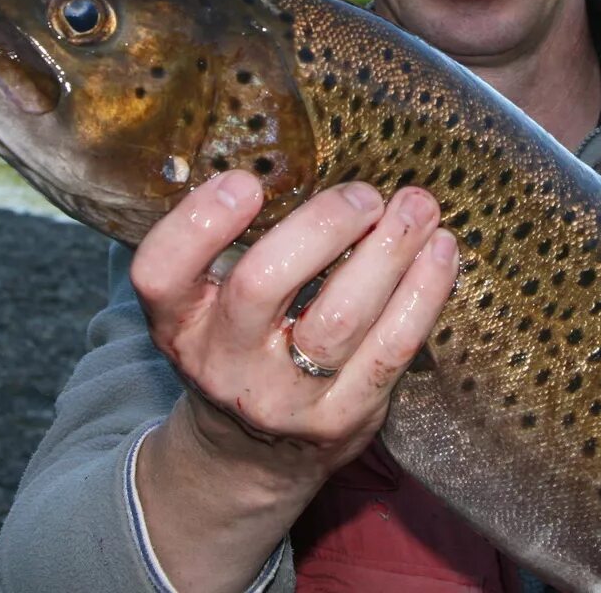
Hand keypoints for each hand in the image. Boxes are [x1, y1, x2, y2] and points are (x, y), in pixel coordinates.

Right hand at [129, 170, 456, 588]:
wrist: (252, 453)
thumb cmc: (238, 343)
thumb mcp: (208, 301)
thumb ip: (233, 243)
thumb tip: (304, 147)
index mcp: (179, 321)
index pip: (159, 273)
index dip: (198, 224)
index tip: (245, 182)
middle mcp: (222, 362)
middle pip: (261, 287)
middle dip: (321, 227)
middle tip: (364, 194)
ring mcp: (284, 398)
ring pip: (339, 319)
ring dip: (387, 253)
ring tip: (417, 206)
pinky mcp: (343, 418)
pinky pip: (391, 349)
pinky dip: (423, 293)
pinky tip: (441, 251)